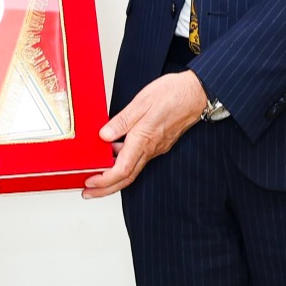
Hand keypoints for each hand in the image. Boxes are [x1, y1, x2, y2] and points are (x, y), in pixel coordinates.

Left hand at [83, 72, 208, 197]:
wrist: (198, 93)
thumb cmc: (173, 94)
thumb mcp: (142, 102)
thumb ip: (122, 121)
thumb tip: (104, 136)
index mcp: (144, 139)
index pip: (122, 169)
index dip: (105, 180)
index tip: (90, 181)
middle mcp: (151, 149)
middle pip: (126, 177)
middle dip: (105, 188)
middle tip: (88, 192)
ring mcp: (156, 148)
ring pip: (132, 169)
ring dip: (113, 177)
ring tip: (94, 176)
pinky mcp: (158, 143)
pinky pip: (138, 158)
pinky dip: (123, 163)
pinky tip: (112, 155)